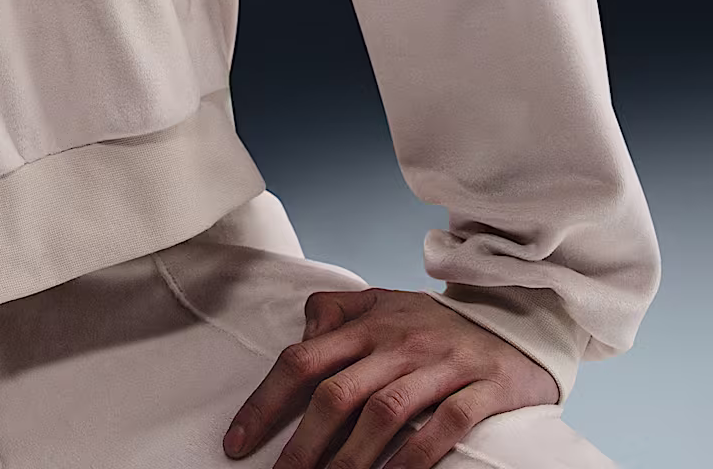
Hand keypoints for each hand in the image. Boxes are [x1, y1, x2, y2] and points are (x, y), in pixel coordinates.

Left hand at [221, 286, 559, 468]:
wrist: (517, 315)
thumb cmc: (434, 321)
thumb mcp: (380, 301)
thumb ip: (335, 312)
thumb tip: (301, 336)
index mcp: (365, 323)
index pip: (301, 361)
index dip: (265, 402)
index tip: (237, 443)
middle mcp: (397, 342)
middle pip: (336, 393)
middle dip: (302, 444)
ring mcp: (440, 365)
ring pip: (384, 413)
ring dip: (351, 458)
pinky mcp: (482, 388)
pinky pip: (445, 426)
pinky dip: (416, 457)